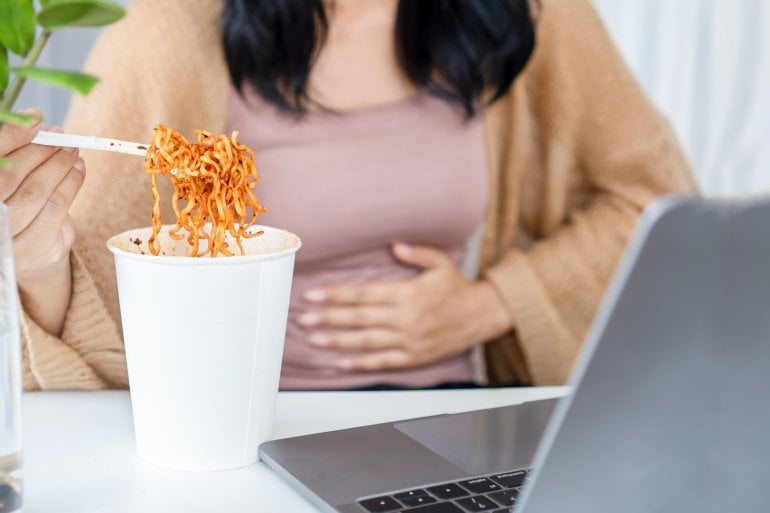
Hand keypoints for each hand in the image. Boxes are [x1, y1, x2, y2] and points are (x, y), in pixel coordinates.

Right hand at [0, 108, 85, 334]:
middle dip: (38, 150)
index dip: (10, 135)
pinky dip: (71, 184)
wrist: (21, 249)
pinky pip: (55, 209)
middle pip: (8, 174)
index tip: (35, 119)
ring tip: (72, 150)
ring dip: (58, 165)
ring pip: (35, 191)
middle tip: (59, 135)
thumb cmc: (10, 201)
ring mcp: (0, 236)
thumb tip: (33, 119)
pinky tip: (78, 169)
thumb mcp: (6, 174)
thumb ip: (10, 150)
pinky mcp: (26, 250)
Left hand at [297, 243, 512, 371]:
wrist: (482, 315)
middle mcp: (405, 317)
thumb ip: (416, 253)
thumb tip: (393, 245)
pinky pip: (383, 361)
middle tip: (303, 319)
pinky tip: (340, 362)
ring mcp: (408, 339)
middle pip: (359, 318)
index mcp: (407, 293)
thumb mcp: (440, 263)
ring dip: (337, 341)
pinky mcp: (413, 356)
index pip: (363, 294)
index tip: (312, 295)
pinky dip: (360, 363)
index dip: (335, 295)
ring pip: (366, 341)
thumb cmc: (457, 288)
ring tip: (314, 339)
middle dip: (328, 318)